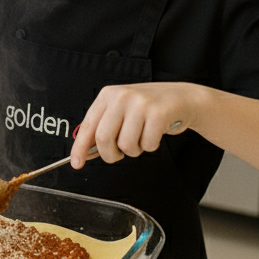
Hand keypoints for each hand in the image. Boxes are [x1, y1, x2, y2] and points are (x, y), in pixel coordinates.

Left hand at [70, 81, 201, 167]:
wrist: (182, 98)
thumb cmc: (149, 108)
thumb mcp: (122, 111)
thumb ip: (104, 128)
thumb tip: (86, 152)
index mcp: (107, 95)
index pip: (87, 126)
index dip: (80, 147)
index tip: (76, 163)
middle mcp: (121, 96)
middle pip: (104, 138)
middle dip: (111, 154)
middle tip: (119, 154)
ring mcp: (139, 103)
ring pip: (126, 145)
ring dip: (135, 150)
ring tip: (142, 137)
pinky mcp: (158, 113)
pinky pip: (147, 145)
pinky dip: (151, 146)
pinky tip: (155, 133)